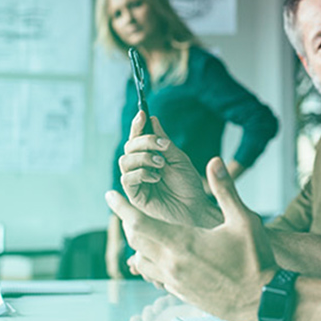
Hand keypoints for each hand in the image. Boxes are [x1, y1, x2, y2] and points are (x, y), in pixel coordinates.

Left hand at [106, 157, 276, 320]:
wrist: (262, 299)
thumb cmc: (256, 259)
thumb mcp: (244, 220)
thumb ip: (226, 190)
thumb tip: (215, 161)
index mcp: (182, 243)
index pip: (139, 222)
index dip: (121, 207)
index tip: (109, 195)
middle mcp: (172, 264)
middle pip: (135, 240)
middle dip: (127, 221)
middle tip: (124, 208)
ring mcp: (174, 281)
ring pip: (142, 259)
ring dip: (137, 243)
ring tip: (140, 229)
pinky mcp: (181, 293)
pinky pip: (155, 274)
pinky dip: (150, 261)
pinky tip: (160, 254)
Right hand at [119, 112, 220, 227]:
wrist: (195, 207)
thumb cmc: (188, 183)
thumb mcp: (178, 158)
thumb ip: (164, 142)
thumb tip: (152, 120)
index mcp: (149, 155)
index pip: (138, 137)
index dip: (137, 124)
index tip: (142, 114)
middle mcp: (140, 166)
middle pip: (129, 146)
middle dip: (144, 142)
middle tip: (163, 146)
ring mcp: (136, 181)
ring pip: (124, 161)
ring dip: (143, 158)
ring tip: (161, 164)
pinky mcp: (135, 195)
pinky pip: (127, 179)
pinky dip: (141, 173)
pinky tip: (156, 177)